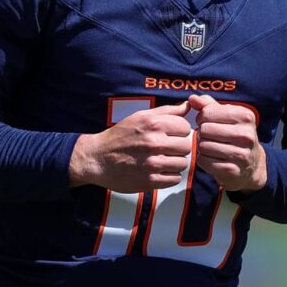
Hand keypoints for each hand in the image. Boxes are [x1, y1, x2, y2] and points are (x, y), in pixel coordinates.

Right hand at [69, 102, 192, 192]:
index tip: (171, 135)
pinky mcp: (149, 181)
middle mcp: (154, 143)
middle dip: (179, 147)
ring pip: (183, 164)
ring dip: (175, 162)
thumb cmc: (120, 136)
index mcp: (153, 124)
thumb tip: (188, 106)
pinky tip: (159, 170)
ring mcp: (152, 163)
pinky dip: (169, 176)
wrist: (98, 158)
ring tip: (162, 159)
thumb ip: (166, 111)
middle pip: (186, 146)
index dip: (180, 131)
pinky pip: (175, 179)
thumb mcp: (140, 116)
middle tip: (167, 148)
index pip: (185, 127)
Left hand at [188, 94, 266, 192]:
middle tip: (207, 136)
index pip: (208, 112)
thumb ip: (208, 105)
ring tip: (209, 146)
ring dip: (201, 146)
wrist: (251, 165)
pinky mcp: (232, 171)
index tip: (207, 122)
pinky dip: (203, 159)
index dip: (202, 118)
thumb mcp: (227, 116)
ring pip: (203, 146)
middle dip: (201, 133)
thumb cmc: (235, 135)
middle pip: (205, 129)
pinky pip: (204, 161)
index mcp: (245, 116)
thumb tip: (192, 98)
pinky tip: (211, 157)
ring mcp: (241, 154)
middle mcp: (246, 135)